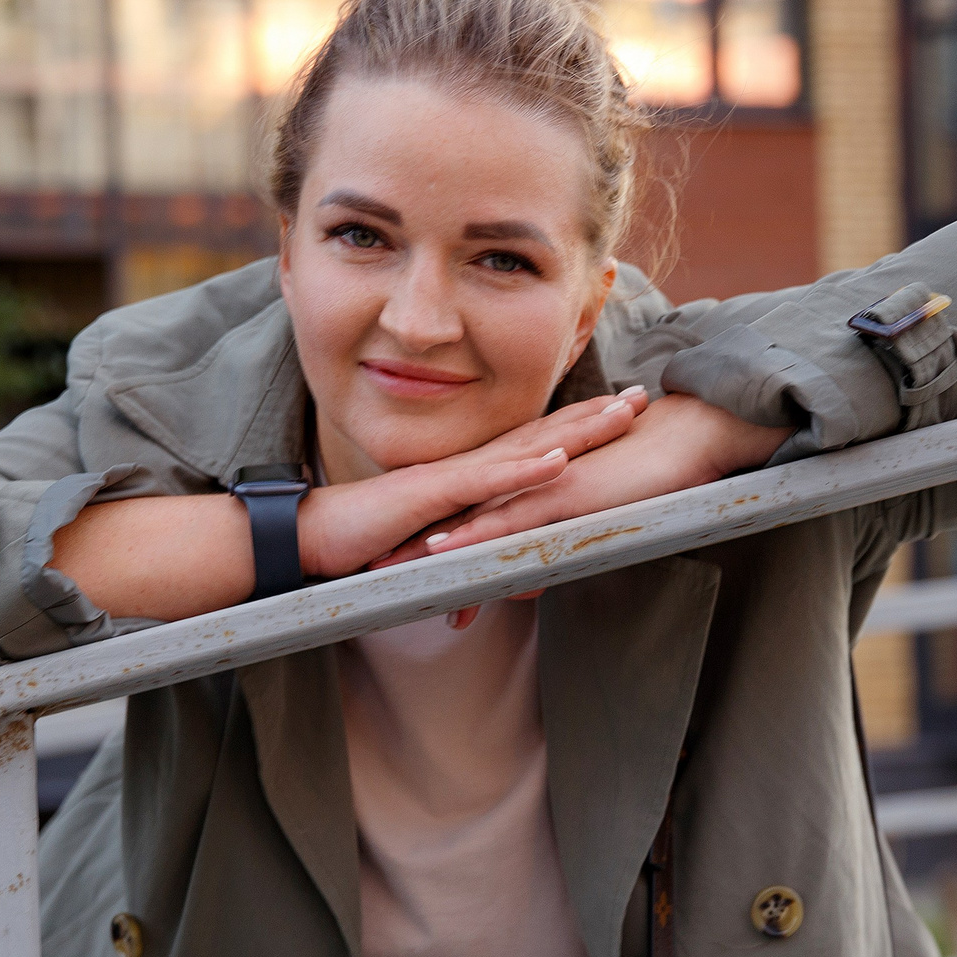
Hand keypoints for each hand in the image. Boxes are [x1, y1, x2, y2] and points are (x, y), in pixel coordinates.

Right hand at [293, 388, 649, 578]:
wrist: (314, 535)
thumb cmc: (366, 539)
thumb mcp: (436, 543)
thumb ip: (472, 542)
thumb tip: (503, 559)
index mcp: (472, 475)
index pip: (535, 445)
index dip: (578, 426)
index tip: (619, 412)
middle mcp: (470, 467)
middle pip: (543, 436)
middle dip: (595, 416)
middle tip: (643, 397)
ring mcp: (455, 477)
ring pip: (526, 449)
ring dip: (575, 431)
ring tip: (620, 416)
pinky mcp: (436, 495)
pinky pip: (489, 482)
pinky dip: (526, 471)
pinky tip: (560, 460)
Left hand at [390, 393, 785, 626]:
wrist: (698, 436)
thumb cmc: (660, 474)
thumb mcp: (601, 521)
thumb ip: (563, 545)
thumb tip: (535, 582)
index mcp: (535, 485)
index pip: (476, 515)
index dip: (435, 538)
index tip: (397, 564)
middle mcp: (530, 481)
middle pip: (461, 518)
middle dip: (415, 549)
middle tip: (373, 575)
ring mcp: (543, 485)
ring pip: (475, 522)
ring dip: (430, 549)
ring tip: (389, 574)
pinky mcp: (563, 494)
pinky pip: (512, 518)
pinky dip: (476, 535)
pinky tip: (444, 550)